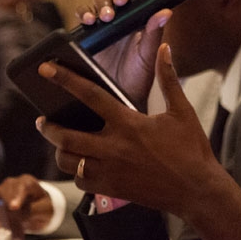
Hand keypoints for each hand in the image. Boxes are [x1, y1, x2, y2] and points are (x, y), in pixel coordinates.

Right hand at [0, 175, 51, 239]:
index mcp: (28, 183)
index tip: (14, 207)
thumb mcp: (45, 210)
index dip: (17, 195)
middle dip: (7, 214)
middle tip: (10, 230)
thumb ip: (35, 215)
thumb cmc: (40, 206)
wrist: (36, 207)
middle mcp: (12, 184)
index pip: (22, 185)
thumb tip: (25, 223)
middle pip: (5, 193)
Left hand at [37, 44, 240, 239]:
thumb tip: (165, 48)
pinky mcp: (112, 190)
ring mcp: (111, 171)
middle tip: (43, 120)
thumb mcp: (181, 110)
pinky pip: (81, 181)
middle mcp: (114, 148)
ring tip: (59, 141)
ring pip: (69, 161)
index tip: (46, 69)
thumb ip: (168, 78)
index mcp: (128, 123)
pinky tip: (81, 164)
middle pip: (66, 136)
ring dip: (59, 150)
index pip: (90, 95)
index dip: (65, 79)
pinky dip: (77, 172)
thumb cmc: (191, 150)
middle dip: (49, 128)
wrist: (198, 191)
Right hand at [75, 0, 169, 107]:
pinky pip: (83, 14)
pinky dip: (84, 13)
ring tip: (105, 18)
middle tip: (120, 1)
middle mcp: (124, 14)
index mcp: (143, 16)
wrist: (118, 101)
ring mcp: (105, 21)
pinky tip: (88, 22)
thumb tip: (165, 12)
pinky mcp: (88, 32)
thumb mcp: (148, 56)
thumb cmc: (139, 78)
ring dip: (102, 2)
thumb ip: (154, 34)